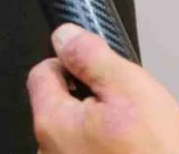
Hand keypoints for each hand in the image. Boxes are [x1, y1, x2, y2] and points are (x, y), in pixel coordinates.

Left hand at [27, 24, 178, 153]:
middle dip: (91, 100)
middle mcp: (48, 151)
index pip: (42, 72)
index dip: (72, 63)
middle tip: (128, 112)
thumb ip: (92, 58)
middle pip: (61, 105)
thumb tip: (66, 36)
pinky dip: (107, 152)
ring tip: (136, 142)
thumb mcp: (132, 91)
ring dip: (100, 131)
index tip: (96, 69)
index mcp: (53, 123)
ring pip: (77, 135)